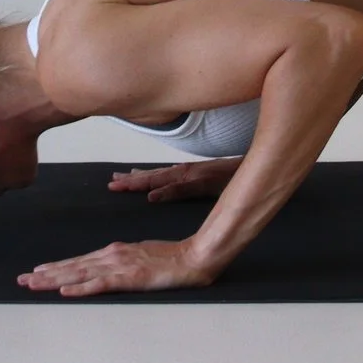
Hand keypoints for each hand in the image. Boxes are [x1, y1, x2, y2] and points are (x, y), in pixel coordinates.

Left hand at [18, 237, 220, 296]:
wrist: (193, 256)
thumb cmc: (171, 258)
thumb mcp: (142, 256)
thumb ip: (123, 261)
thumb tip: (105, 268)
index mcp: (115, 251)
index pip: (79, 261)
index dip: (56, 267)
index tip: (36, 272)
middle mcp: (112, 255)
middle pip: (73, 266)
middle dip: (46, 274)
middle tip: (22, 280)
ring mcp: (119, 266)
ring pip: (79, 273)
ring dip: (54, 279)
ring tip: (33, 284)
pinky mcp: (128, 278)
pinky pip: (99, 284)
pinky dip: (80, 287)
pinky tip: (65, 291)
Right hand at [108, 157, 243, 202]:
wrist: (250, 166)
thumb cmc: (231, 179)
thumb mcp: (205, 187)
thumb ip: (180, 190)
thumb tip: (152, 196)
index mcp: (183, 175)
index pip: (152, 180)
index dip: (134, 185)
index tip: (114, 188)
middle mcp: (184, 171)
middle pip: (153, 175)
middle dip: (132, 180)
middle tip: (112, 183)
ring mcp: (189, 170)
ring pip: (159, 173)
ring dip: (141, 175)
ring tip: (123, 177)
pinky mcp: (195, 172)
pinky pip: (168, 172)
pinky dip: (156, 174)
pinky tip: (152, 177)